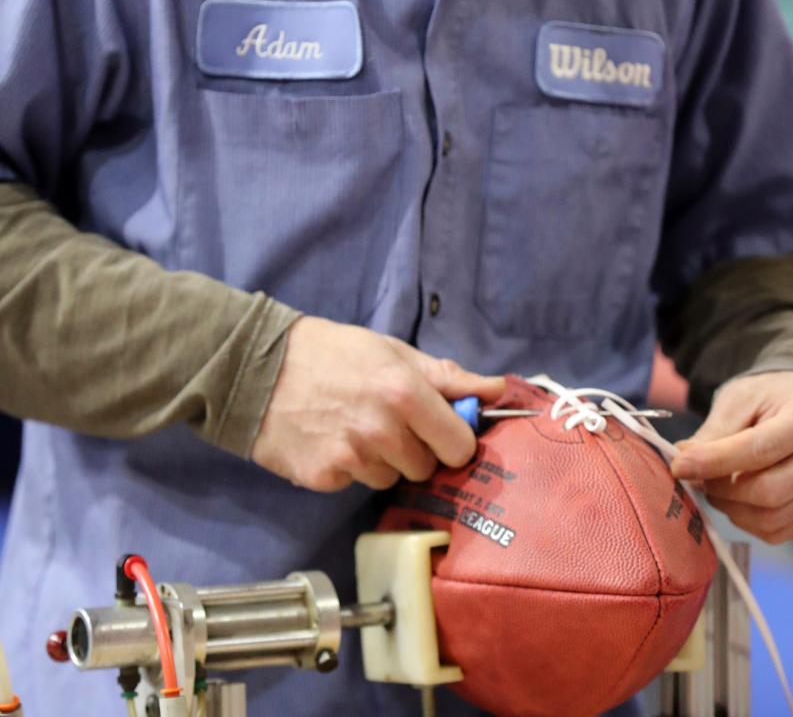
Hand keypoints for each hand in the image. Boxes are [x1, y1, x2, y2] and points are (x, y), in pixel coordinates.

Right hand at [251, 317, 504, 491]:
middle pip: (427, 468)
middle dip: (416, 450)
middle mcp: (383, 430)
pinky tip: (330, 440)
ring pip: (391, 479)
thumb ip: (446, 377)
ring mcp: (352, 458)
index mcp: (406, 394)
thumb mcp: (392, 352)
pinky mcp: (323, 477)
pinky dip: (348, 468)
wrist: (254, 367)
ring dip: (381, 461)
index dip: (453, 440)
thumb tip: (495, 390)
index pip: (459, 446)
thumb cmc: (329, 352)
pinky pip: (355, 483)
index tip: (440, 431)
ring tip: (352, 427)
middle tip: (387, 422)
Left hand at [671, 371, 792, 543]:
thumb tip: (682, 466)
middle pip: (767, 492)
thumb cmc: (770, 400)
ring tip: (719, 484)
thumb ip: (712, 434)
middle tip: (699, 477)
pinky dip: (747, 521)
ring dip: (730, 508)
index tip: (679, 466)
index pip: (759, 450)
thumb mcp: (738, 401)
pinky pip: (778, 533)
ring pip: (770, 519)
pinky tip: (740, 499)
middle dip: (721, 489)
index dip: (714, 462)